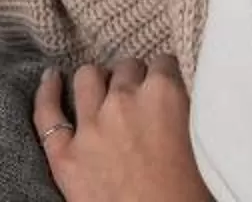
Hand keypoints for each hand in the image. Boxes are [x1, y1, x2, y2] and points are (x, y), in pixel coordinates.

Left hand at [35, 57, 210, 201]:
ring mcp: (90, 128)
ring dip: (98, 81)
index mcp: (165, 96)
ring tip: (103, 89)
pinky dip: (47, 92)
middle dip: (133, 79)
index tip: (165, 86)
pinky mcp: (65, 156)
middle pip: (125, 69)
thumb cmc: (192, 197)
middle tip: (139, 98)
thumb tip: (179, 99)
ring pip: (88, 78)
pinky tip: (50, 79)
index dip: (164, 76)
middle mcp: (123, 102)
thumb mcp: (204, 143)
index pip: (163, 63)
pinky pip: (47, 113)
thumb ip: (187, 111)